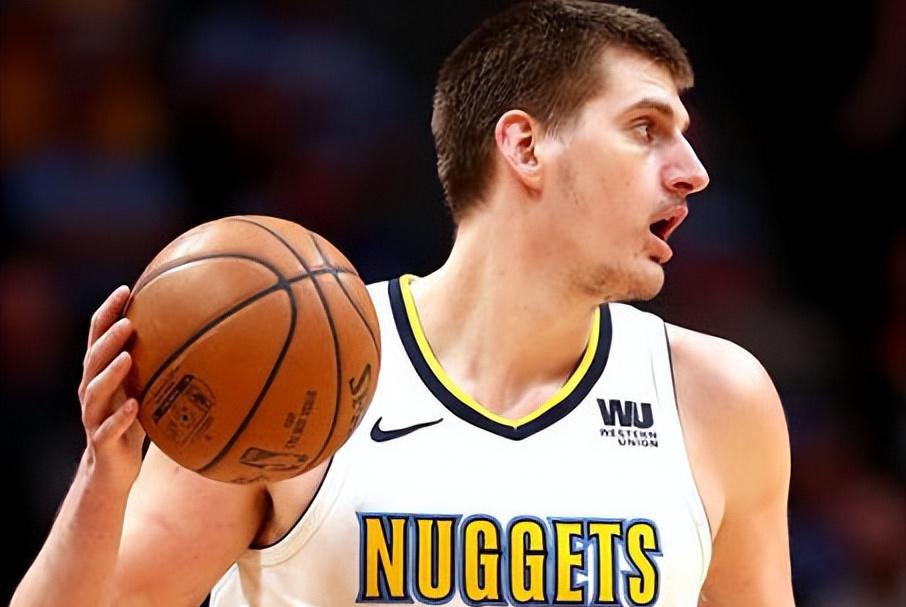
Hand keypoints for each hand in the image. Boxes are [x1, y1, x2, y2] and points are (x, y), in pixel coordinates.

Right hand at [77, 286, 144, 487]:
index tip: (126, 289)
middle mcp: (92, 391)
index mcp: (101, 374)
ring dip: (111, 373)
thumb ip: (158, 362)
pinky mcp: (102, 441)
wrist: (112, 471)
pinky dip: (120, 417)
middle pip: (94, 359)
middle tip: (127, 322)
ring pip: (96, 391)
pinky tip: (135, 407)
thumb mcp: (145, 388)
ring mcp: (94, 416)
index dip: (108, 312)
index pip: (98, 337)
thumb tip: (200, 332)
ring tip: (127, 357)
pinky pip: (109, 428)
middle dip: (109, 339)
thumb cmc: (133, 422)